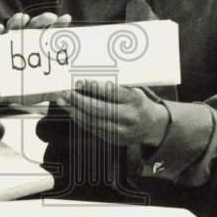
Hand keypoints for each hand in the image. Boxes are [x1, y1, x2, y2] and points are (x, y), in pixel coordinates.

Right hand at [0, 11, 71, 104]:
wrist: (3, 92)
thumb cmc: (26, 87)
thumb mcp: (42, 90)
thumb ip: (54, 91)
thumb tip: (66, 92)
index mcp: (40, 46)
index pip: (51, 31)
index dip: (59, 24)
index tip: (66, 18)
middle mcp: (26, 40)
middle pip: (34, 24)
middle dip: (42, 19)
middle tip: (50, 18)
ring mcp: (10, 43)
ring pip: (14, 26)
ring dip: (18, 20)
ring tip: (23, 18)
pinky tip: (0, 29)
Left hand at [55, 80, 169, 146]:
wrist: (153, 126)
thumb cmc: (138, 102)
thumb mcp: (134, 90)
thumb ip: (115, 85)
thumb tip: (88, 77)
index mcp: (134, 100)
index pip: (111, 92)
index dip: (93, 86)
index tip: (78, 81)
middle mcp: (128, 116)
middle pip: (98, 109)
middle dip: (78, 100)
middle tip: (64, 92)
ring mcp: (120, 130)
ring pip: (92, 121)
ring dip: (74, 111)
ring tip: (63, 101)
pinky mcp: (113, 139)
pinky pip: (92, 128)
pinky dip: (79, 119)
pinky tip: (72, 111)